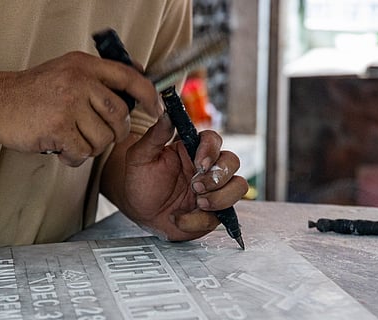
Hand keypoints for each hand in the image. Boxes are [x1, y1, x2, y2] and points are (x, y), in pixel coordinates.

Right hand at [0, 51, 160, 165]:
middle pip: (120, 116)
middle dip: (115, 132)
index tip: (155, 109)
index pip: (130, 78)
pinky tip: (62, 148)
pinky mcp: (58, 127)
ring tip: (72, 139)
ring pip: (103, 139)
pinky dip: (74, 157)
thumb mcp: (67, 70)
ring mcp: (68, 104)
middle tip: (99, 134)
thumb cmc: (33, 91)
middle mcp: (79, 81)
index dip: (149, 96)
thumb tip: (137, 79)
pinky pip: (83, 152)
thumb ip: (98, 77)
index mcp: (84, 66)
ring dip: (91, 146)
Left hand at [121, 113, 248, 240]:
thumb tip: (167, 114)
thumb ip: (155, 136)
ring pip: (239, 187)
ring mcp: (214, 190)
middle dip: (218, 177)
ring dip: (220, 197)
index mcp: (192, 150)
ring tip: (197, 203)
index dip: (211, 150)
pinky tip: (180, 219)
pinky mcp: (214, 212)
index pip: (214, 140)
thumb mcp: (140, 157)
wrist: (138, 211)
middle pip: (232, 162)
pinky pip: (223, 216)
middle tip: (196, 187)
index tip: (199, 163)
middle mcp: (208, 168)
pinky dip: (201, 220)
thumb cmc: (141, 181)